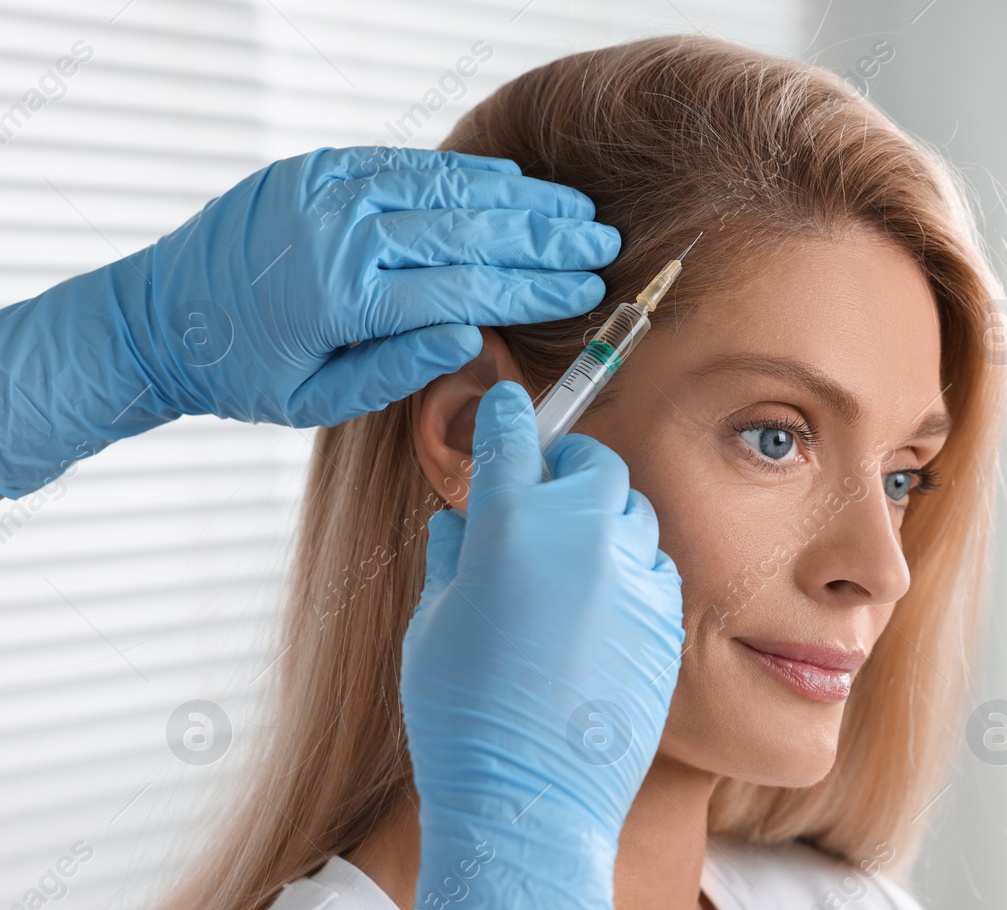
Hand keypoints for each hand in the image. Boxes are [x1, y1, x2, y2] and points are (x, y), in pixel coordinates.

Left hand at [0, 146, 617, 496]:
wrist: (156, 317)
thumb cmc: (241, 373)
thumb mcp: (317, 401)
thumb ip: (397, 369)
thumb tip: (470, 337)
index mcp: (341, 299)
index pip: (465, 288)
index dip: (533, 289)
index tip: (586, 289)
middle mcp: (338, 233)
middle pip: (467, 231)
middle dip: (544, 238)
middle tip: (602, 242)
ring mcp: (325, 190)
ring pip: (444, 189)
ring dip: (518, 199)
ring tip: (576, 209)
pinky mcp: (315, 169)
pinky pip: (405, 164)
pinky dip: (463, 175)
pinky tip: (511, 184)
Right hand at [388, 380, 684, 909]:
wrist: (529, 797)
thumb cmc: (463, 715)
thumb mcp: (434, 624)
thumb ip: (453, 557)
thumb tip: (462, 522)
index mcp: (509, 524)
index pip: (511, 436)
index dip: (505, 417)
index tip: (506, 409)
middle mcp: (581, 535)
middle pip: (591, 463)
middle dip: (567, 469)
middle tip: (544, 496)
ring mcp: (632, 575)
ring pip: (632, 513)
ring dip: (602, 522)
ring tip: (571, 564)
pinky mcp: (668, 616)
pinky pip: (654, 568)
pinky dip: (630, 573)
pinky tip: (603, 612)